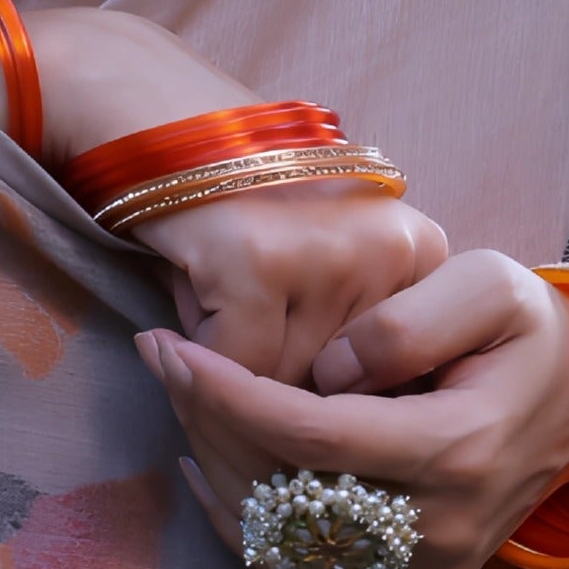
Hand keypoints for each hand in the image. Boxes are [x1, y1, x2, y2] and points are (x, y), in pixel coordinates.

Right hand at [0, 0, 444, 383]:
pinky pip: (233, 370)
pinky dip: (197, 356)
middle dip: (280, 394)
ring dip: (234, 372)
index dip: (336, 410)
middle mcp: (396, 248)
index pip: (395, 385)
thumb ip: (347, 337)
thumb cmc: (229, 204)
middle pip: (342, 394)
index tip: (296, 410)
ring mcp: (333, 254)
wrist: (143, 112)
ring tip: (208, 305)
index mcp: (424, 251)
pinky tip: (185, 300)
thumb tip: (348, 456)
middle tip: (233, 361)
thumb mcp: (315, 266)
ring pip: (286, 389)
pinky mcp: (262, 263)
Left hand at [140, 248, 568, 568]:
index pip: (311, 437)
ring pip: (277, 539)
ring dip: (213, 465)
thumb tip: (330, 373)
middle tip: (160, 357)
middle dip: (205, 420)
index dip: (227, 396)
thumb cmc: (528, 333)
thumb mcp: (492, 286)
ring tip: (181, 394)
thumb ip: (408, 322)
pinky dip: (236, 522)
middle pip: (282, 491)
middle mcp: (438, 531)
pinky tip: (206, 460)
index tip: (172, 348)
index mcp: (459, 449)